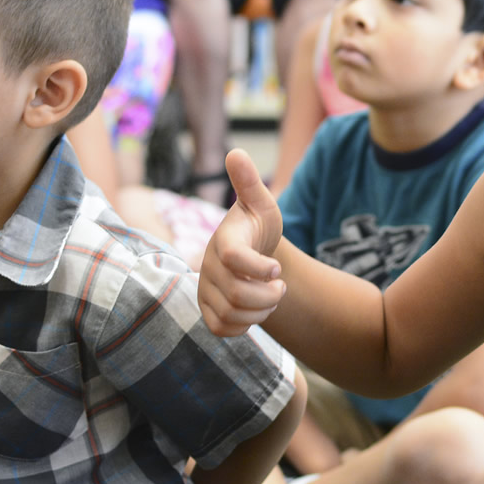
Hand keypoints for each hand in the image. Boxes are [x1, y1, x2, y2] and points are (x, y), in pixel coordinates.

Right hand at [197, 149, 285, 336]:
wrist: (251, 252)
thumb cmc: (257, 227)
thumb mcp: (261, 203)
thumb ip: (249, 183)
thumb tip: (236, 152)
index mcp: (223, 241)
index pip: (235, 259)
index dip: (260, 268)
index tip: (276, 268)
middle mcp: (208, 266)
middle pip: (238, 295)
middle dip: (269, 296)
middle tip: (279, 286)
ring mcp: (204, 290)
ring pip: (232, 316)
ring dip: (261, 312)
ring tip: (270, 297)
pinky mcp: (207, 311)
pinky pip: (222, 330)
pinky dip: (245, 327)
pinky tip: (255, 311)